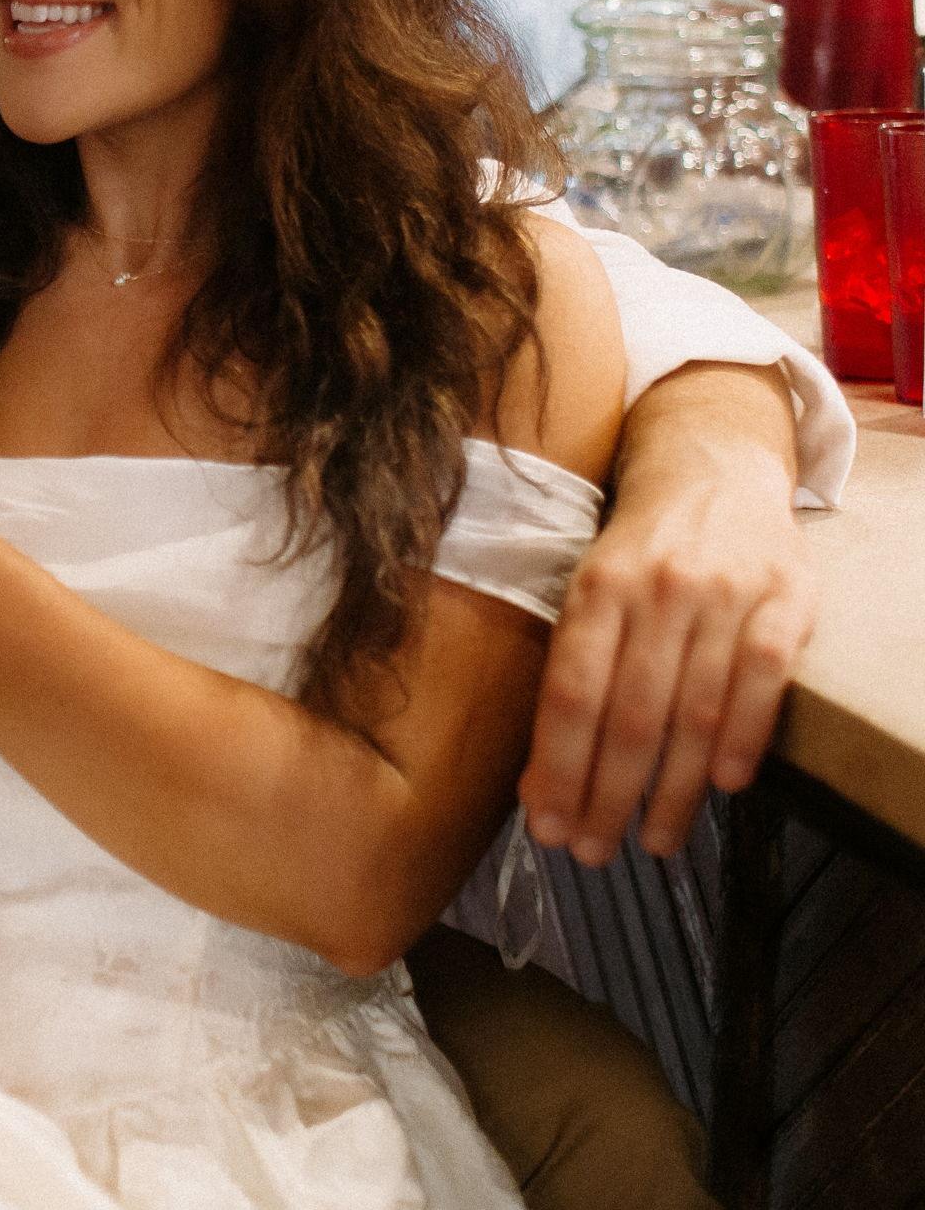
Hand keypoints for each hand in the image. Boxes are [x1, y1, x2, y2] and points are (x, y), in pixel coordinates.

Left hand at [520, 442, 816, 863]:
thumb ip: (573, 672)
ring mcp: (725, 593)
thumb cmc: (639, 549)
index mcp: (596, 586)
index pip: (571, 693)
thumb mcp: (590, 589)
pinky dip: (743, 739)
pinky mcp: (785, 598)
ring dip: (673, 791)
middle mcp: (658, 590)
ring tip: (653, 840)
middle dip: (607, 795)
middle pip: (630, 714)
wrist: (713, 468)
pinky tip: (723, 786)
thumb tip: (535, 779)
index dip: (558, 766)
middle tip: (592, 851)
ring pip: (695, 711)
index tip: (546, 826)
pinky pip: (763, 680)